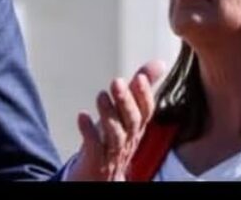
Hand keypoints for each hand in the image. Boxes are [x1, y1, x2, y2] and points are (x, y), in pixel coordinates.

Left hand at [66, 59, 165, 180]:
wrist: (102, 178)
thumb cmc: (114, 142)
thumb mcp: (128, 114)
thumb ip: (140, 89)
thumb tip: (159, 63)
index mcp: (136, 128)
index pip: (146, 112)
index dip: (144, 95)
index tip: (139, 77)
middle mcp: (128, 140)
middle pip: (132, 122)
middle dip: (126, 101)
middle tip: (116, 82)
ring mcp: (112, 152)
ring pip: (115, 134)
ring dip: (108, 114)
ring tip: (101, 96)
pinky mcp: (95, 161)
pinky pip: (94, 147)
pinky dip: (88, 132)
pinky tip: (81, 117)